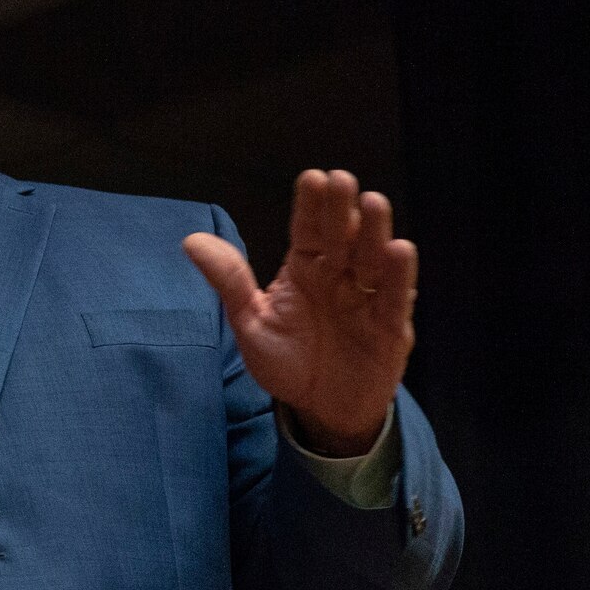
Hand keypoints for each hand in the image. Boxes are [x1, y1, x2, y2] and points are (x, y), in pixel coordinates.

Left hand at [183, 169, 416, 456]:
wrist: (320, 411)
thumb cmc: (288, 362)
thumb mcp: (251, 323)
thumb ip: (230, 282)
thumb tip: (191, 241)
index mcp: (306, 267)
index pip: (308, 228)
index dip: (312, 204)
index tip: (312, 179)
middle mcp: (339, 275)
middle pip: (342, 235)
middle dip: (342, 209)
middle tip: (342, 181)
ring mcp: (366, 298)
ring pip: (372, 258)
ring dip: (374, 231)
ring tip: (372, 203)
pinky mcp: (389, 327)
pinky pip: (393, 298)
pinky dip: (399, 276)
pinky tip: (399, 250)